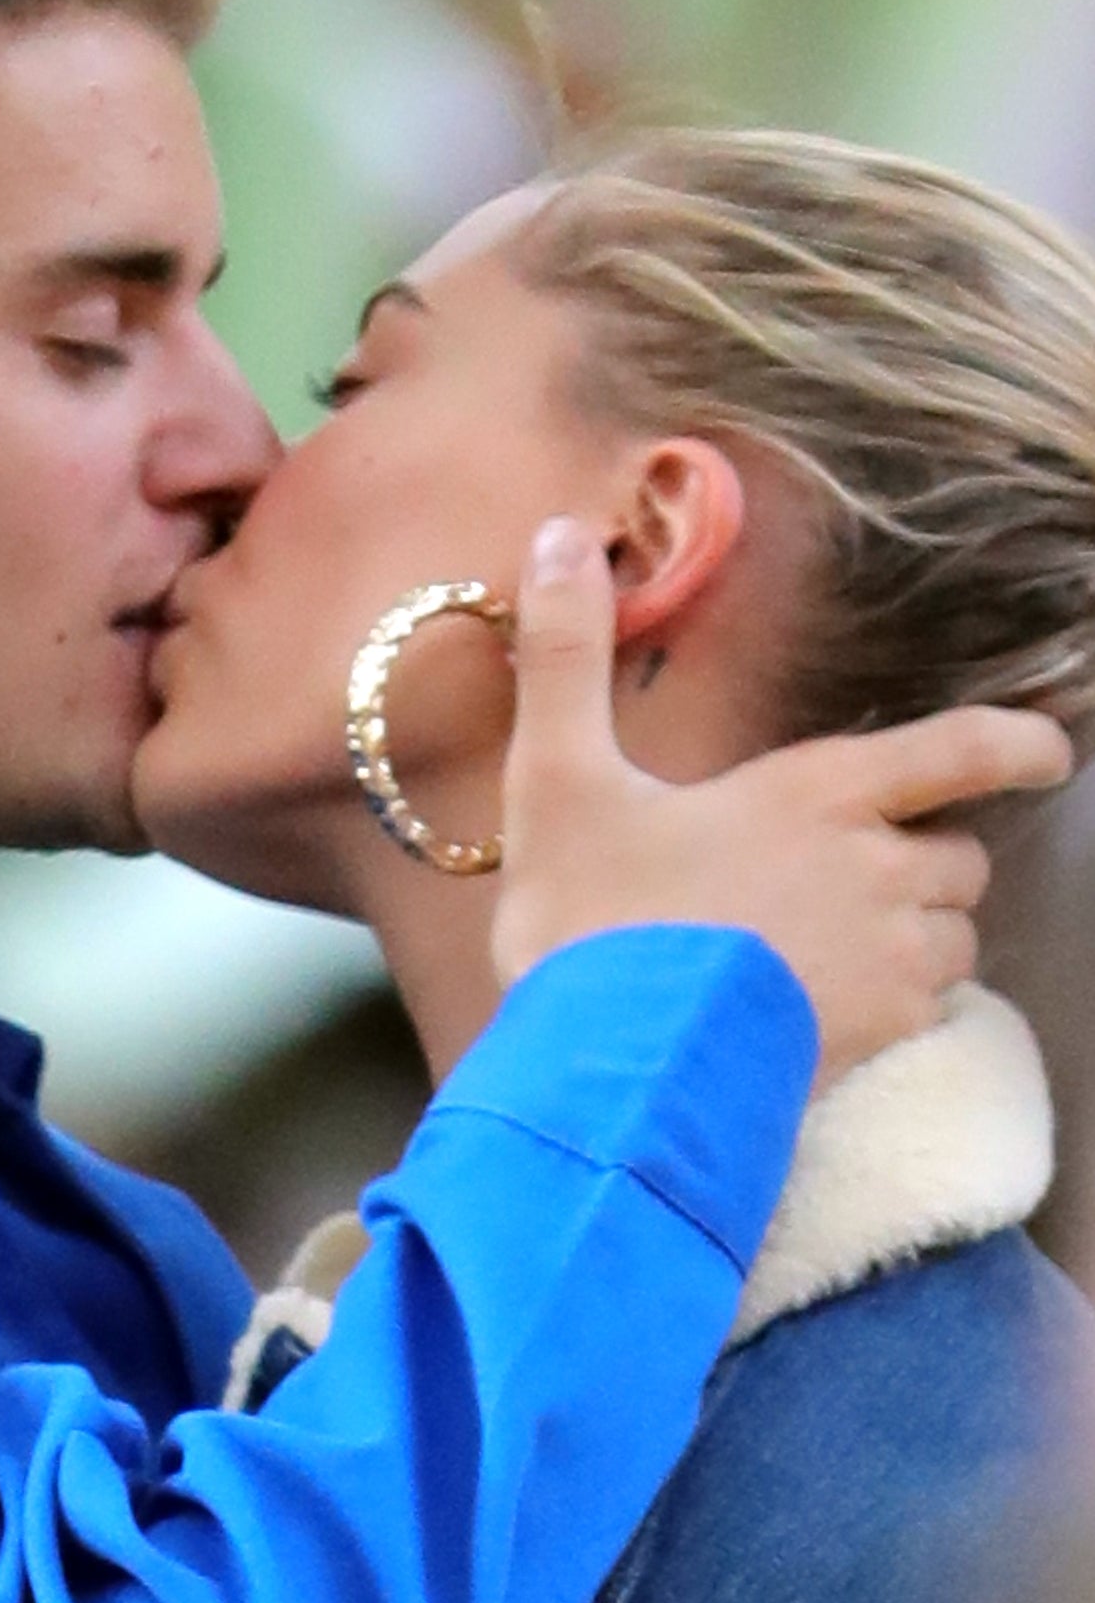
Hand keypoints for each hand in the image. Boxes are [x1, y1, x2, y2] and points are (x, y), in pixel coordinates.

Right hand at [493, 518, 1074, 1083]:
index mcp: (817, 792)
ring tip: (832, 954)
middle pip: (956, 858)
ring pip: (953, 937)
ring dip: (915, 938)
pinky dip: (897, 1005)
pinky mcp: (882, 1034)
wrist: (610, 1068)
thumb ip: (565, 657)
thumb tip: (560, 534)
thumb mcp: (557, 778)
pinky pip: (931, 1009)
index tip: (1048, 748)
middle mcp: (877, 867)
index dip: (1016, 743)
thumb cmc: (592, 917)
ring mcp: (889, 958)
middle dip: (920, 866)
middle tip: (842, 883)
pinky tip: (828, 1012)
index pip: (960, 750)